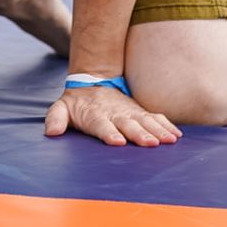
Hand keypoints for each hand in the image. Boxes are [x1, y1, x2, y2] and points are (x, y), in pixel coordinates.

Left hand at [44, 85, 181, 146]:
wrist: (93, 82)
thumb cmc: (77, 103)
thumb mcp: (61, 108)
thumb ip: (55, 118)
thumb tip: (50, 132)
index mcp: (96, 115)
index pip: (102, 125)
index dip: (109, 133)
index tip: (118, 142)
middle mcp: (115, 114)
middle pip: (128, 125)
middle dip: (140, 134)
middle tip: (151, 144)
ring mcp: (130, 113)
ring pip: (145, 121)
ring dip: (157, 131)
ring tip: (169, 141)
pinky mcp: (140, 113)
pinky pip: (155, 118)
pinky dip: (166, 125)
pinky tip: (176, 135)